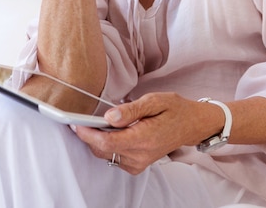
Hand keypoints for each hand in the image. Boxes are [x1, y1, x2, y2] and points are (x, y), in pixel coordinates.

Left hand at [75, 92, 201, 174]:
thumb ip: (130, 109)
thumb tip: (108, 116)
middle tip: (82, 119)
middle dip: (89, 136)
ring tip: (97, 123)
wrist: (190, 125)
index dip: (87, 134)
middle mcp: (140, 155)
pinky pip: (114, 157)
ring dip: (97, 140)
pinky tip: (111, 131)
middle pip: (103, 150)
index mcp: (144, 138)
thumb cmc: (173, 109)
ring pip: (106, 155)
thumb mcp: (154, 100)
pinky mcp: (137, 165)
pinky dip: (107, 145)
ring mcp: (139, 163)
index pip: (107, 141)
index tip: (75, 123)